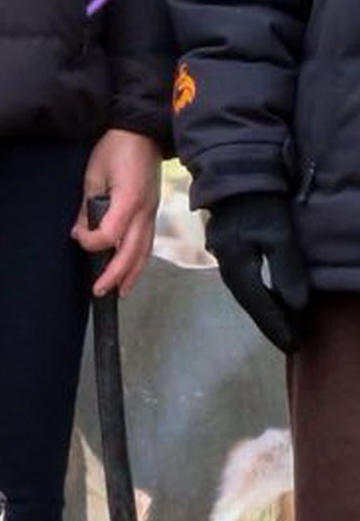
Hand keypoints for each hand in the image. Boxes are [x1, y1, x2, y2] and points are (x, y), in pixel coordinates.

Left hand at [72, 128, 161, 295]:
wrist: (143, 130)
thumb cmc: (116, 147)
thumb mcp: (93, 174)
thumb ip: (86, 206)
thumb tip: (78, 232)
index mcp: (128, 200)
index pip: (110, 235)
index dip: (92, 242)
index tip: (79, 238)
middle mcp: (144, 211)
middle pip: (132, 253)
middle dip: (115, 275)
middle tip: (99, 292)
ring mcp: (151, 212)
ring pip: (144, 252)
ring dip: (131, 274)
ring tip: (118, 292)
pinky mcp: (152, 211)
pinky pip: (147, 242)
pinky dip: (139, 259)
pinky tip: (131, 270)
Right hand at [204, 192, 308, 352]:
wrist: (236, 174)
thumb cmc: (260, 204)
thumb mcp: (279, 235)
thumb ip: (287, 271)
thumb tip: (296, 306)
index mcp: (236, 266)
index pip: (259, 306)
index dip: (277, 327)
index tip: (294, 346)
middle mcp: (226, 265)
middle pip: (250, 303)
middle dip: (271, 323)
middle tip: (292, 342)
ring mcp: (223, 255)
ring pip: (247, 292)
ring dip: (266, 309)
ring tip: (285, 324)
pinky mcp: (228, 247)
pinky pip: (246, 279)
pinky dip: (260, 293)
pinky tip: (272, 296)